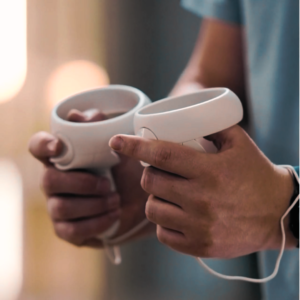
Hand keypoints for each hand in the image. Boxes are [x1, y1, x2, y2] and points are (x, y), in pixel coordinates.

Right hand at [28, 109, 151, 247]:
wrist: (138, 200)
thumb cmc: (124, 170)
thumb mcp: (119, 147)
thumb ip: (100, 128)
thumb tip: (77, 115)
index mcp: (63, 158)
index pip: (38, 147)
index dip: (43, 145)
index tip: (59, 146)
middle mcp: (55, 181)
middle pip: (48, 180)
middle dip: (82, 183)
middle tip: (108, 184)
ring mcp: (58, 206)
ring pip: (61, 207)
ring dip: (93, 204)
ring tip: (116, 200)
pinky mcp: (67, 229)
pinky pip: (72, 230)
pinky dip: (97, 222)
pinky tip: (114, 214)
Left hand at [109, 125, 295, 257]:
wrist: (277, 214)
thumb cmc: (256, 174)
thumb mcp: (240, 143)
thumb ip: (213, 126)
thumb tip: (185, 118)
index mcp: (210, 171)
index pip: (163, 155)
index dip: (135, 147)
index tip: (115, 141)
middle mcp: (202, 200)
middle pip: (151, 182)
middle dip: (148, 174)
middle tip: (157, 171)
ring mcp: (199, 226)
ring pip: (153, 209)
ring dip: (154, 198)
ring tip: (167, 193)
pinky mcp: (199, 246)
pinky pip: (163, 233)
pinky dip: (163, 221)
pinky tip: (174, 213)